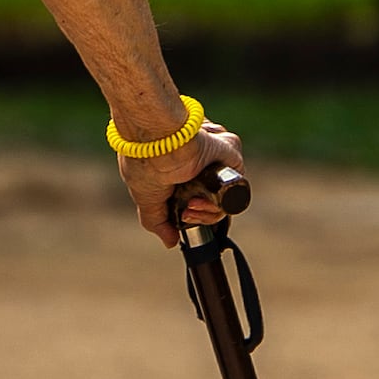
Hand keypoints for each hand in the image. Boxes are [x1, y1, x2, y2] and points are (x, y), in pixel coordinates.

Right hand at [116, 115, 245, 242]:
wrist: (154, 136)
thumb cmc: (143, 158)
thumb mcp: (145, 196)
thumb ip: (158, 220)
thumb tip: (170, 242)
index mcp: (182, 167)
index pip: (199, 197)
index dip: (194, 212)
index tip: (185, 215)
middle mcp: (202, 161)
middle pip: (214, 198)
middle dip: (202, 211)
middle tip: (188, 210)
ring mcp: (217, 156)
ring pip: (225, 193)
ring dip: (210, 207)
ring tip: (192, 202)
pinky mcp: (229, 151)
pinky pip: (235, 184)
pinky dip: (222, 198)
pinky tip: (203, 198)